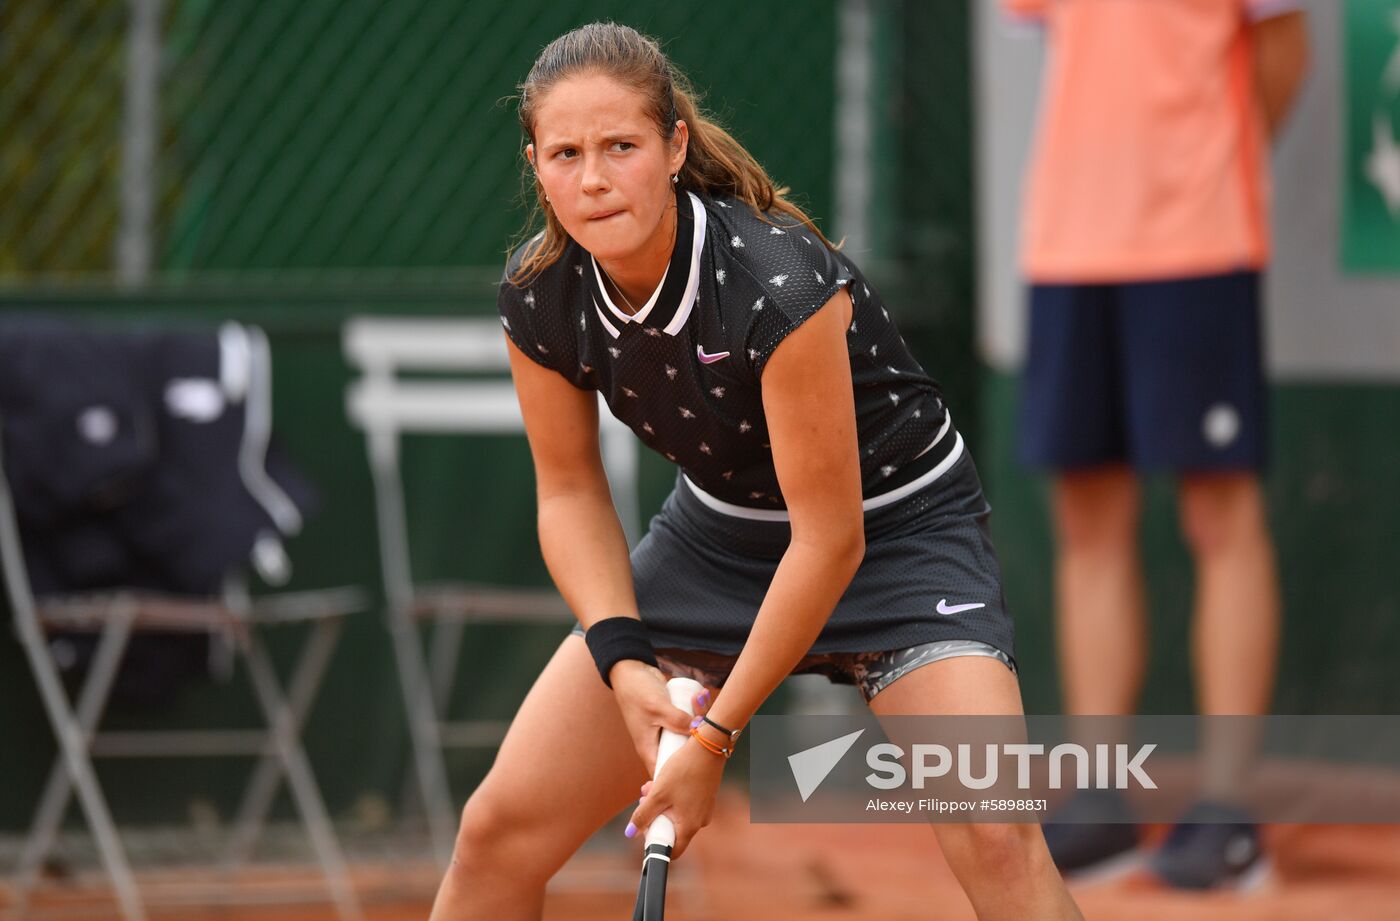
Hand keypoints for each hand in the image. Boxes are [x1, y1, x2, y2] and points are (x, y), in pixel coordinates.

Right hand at [608, 660, 714, 774]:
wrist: (630, 670)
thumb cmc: (636, 691)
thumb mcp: (656, 707)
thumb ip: (677, 720)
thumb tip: (700, 730)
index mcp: (649, 749)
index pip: (666, 774)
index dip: (682, 776)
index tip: (703, 764)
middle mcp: (658, 743)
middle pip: (682, 753)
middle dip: (699, 739)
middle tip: (708, 720)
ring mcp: (666, 730)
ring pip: (688, 734)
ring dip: (700, 719)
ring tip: (702, 698)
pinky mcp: (672, 718)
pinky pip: (687, 721)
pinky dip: (696, 711)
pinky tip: (702, 696)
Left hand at [627, 738, 724, 858]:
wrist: (708, 747)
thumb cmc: (684, 770)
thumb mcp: (658, 793)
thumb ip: (643, 815)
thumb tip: (630, 832)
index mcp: (689, 827)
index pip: (671, 850)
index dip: (654, 841)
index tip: (644, 826)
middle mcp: (699, 822)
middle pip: (671, 829)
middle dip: (654, 815)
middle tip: (643, 798)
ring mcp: (704, 810)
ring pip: (677, 814)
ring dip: (661, 803)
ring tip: (652, 784)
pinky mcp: (705, 798)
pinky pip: (686, 804)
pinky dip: (673, 797)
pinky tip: (666, 780)